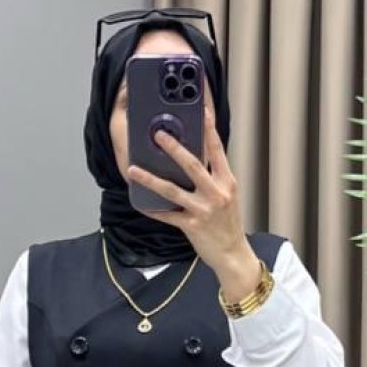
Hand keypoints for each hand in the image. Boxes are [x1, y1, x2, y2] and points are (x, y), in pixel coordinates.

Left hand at [126, 107, 262, 301]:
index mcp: (227, 182)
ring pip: (172, 190)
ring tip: (133, 170)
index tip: (202, 112)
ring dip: (150, 179)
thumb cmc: (228, 225)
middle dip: (174, 148)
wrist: (233, 254)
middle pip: (192, 165)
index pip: (218, 151)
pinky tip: (139, 202)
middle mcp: (216, 193)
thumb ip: (213, 179)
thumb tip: (192, 162)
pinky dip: (153, 209)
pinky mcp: (192, 226)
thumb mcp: (227, 197)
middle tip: (158, 134)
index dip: (210, 130)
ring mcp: (203, 210)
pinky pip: (167, 215)